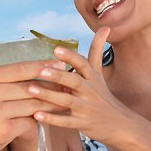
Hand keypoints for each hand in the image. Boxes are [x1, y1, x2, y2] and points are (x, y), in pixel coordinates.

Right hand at [0, 59, 59, 150]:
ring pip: (32, 105)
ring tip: (63, 101)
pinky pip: (29, 122)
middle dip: (51, 86)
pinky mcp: (4, 129)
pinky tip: (46, 119)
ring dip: (50, 104)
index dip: (42, 67)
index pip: (20, 69)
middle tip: (68, 83)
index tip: (59, 65)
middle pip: (29, 86)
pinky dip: (37, 121)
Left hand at [26, 27, 136, 145]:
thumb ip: (97, 50)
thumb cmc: (103, 96)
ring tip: (31, 89)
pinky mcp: (82, 123)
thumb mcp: (99, 73)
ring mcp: (86, 108)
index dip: (70, 56)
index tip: (56, 49)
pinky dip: (51, 119)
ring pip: (66, 100)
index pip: (82, 64)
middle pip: (74, 81)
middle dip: (58, 75)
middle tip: (40, 70)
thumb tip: (105, 27)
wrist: (120, 124)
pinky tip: (36, 115)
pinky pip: (65, 121)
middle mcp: (89, 91)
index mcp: (91, 78)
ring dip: (49, 95)